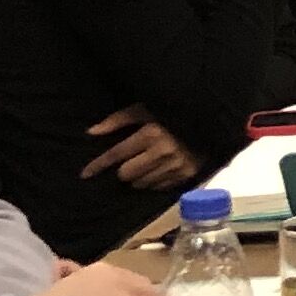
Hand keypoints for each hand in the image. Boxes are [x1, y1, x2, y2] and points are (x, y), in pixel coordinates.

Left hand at [79, 108, 199, 189]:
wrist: (210, 117)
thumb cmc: (173, 111)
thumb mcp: (145, 108)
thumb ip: (118, 120)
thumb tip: (91, 132)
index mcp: (150, 134)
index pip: (116, 154)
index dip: (98, 165)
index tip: (85, 174)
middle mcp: (162, 152)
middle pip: (126, 174)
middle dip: (124, 168)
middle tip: (131, 160)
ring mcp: (176, 165)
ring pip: (141, 183)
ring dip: (138, 176)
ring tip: (146, 164)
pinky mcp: (187, 174)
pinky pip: (159, 187)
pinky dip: (154, 181)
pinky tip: (159, 169)